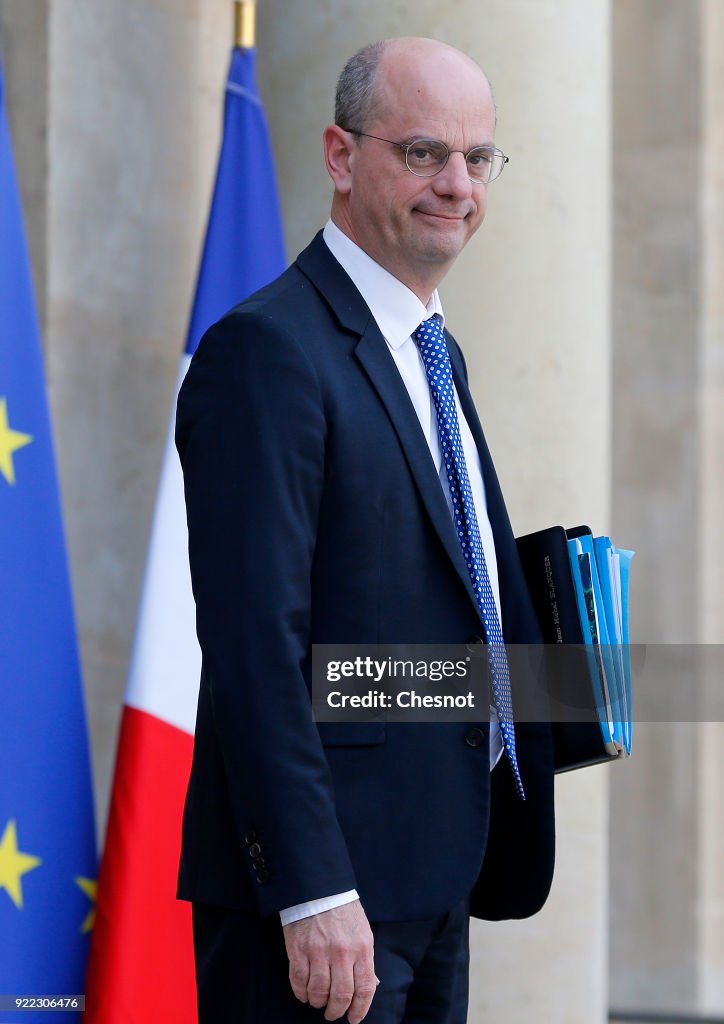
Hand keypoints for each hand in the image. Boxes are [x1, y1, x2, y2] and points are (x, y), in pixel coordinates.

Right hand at [283, 900, 378, 1022]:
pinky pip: (299, 982)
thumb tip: (370, 986)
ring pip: (319, 993)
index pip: (365, 989)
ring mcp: (318, 952)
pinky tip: (304, 993)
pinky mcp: (298, 951)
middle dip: (337, 1011)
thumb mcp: (363, 931)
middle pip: (341, 996)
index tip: (354, 1018)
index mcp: (362, 948)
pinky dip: (301, 993)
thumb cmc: (343, 911)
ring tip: (318, 1001)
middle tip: (333, 1013)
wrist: (318, 888)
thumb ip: (365, 960)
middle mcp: (342, 953)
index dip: (360, 1009)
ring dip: (318, 1002)